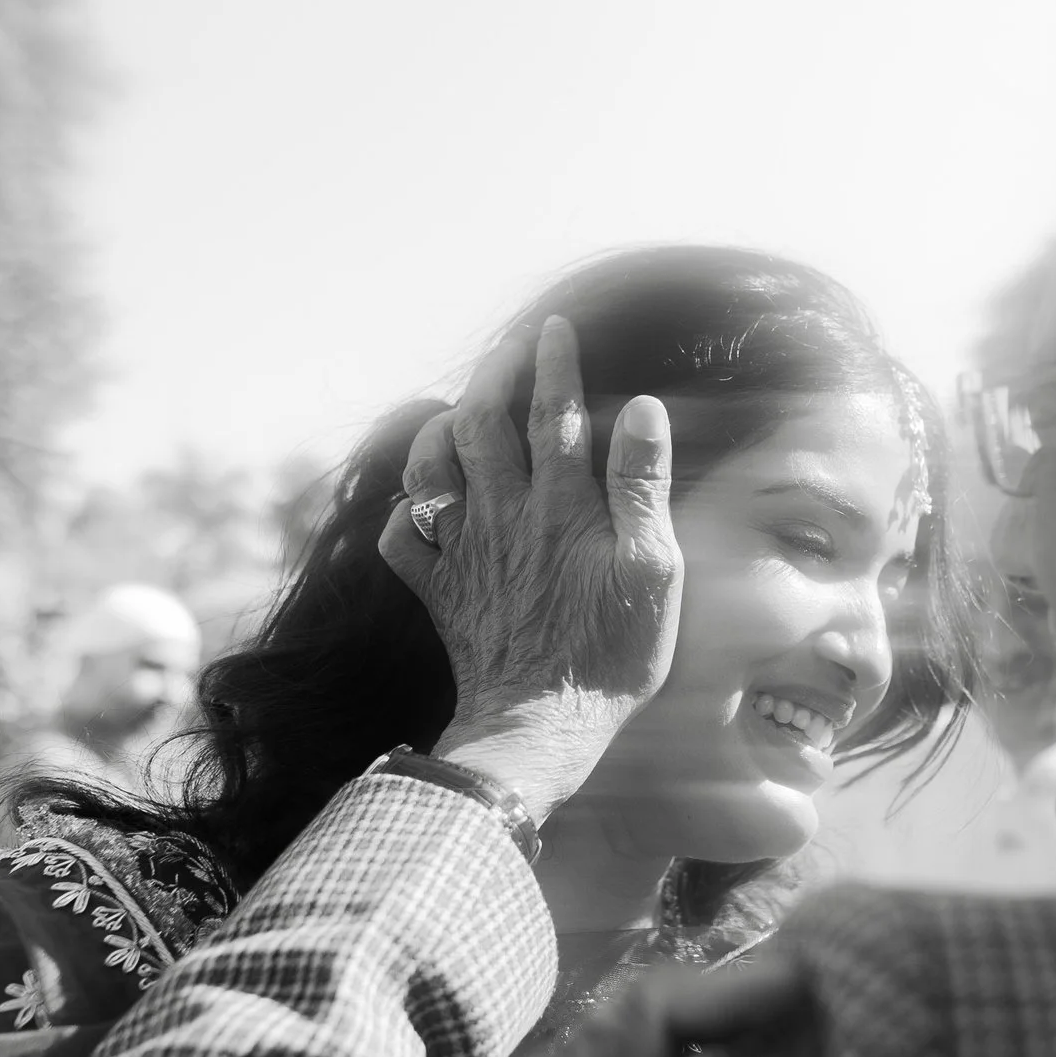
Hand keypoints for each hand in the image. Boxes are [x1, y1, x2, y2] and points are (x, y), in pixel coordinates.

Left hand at [378, 316, 682, 820]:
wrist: (541, 728)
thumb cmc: (611, 655)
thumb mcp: (653, 571)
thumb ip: (642, 485)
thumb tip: (643, 407)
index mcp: (560, 506)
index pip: (555, 414)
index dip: (555, 365)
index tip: (556, 328)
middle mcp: (503, 517)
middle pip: (483, 425)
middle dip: (492, 378)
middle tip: (507, 351)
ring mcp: (462, 554)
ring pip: (431, 470)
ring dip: (438, 432)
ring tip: (455, 412)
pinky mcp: (438, 593)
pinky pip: (402, 540)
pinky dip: (405, 513)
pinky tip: (421, 504)